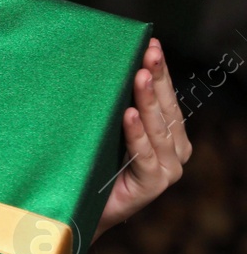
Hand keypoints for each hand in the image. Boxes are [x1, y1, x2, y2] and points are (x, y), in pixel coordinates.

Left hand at [96, 37, 190, 241]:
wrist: (79, 210)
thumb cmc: (92, 167)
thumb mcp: (106, 133)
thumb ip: (115, 109)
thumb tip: (102, 67)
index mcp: (169, 135)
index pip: (165, 97)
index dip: (160, 71)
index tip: (151, 43)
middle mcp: (175, 151)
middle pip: (165, 109)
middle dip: (157, 77)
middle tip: (149, 51)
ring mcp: (167, 169)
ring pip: (158, 129)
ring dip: (148, 100)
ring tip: (139, 75)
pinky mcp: (152, 185)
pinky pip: (144, 155)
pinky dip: (136, 134)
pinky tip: (129, 115)